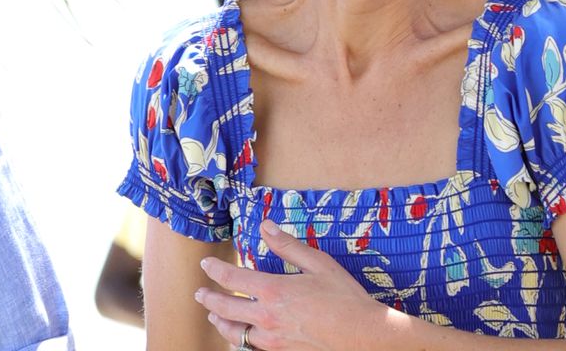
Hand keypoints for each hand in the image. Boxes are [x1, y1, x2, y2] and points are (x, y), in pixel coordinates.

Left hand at [194, 219, 383, 349]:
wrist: (365, 338)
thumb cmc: (345, 298)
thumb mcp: (318, 264)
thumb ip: (288, 246)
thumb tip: (265, 226)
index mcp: (272, 291)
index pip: (231, 279)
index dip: (214, 270)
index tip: (206, 264)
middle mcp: (267, 318)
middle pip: (224, 309)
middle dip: (209, 299)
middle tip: (200, 293)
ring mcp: (273, 340)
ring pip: (235, 334)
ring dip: (221, 323)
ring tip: (214, 317)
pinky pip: (252, 350)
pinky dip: (241, 342)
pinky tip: (242, 338)